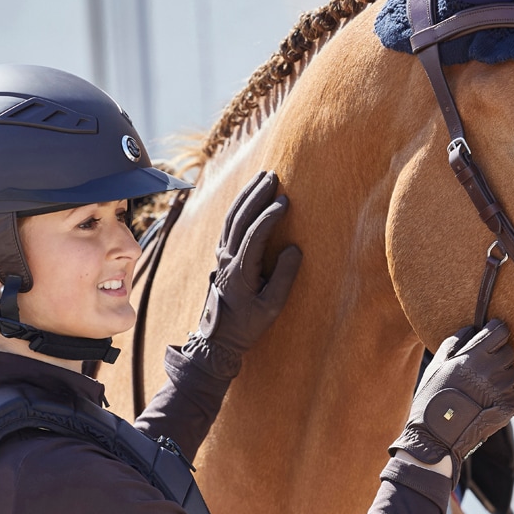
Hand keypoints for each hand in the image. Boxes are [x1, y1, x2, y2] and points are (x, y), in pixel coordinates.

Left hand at [183, 170, 302, 376]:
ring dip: (246, 196)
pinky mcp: (221, 257)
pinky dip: (239, 207)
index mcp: (240, 271)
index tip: (286, 201)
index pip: (255, 234)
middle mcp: (227, 259)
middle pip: (240, 218)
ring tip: (262, 178)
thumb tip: (294, 248)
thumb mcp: (271, 307)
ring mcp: (221, 256)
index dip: (269, 216)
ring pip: (231, 218)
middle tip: (273, 176)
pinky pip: (228, 225)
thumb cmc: (248, 325)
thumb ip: (284, 277)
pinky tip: (248, 197)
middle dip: (257, 195)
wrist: (219, 337)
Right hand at [389, 320, 513, 486]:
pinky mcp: (508, 408)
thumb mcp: (436, 367)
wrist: (436, 438)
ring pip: (513, 374)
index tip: (492, 335)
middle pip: (509, 352)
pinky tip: (487, 403)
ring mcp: (501, 390)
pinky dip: (505, 397)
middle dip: (498, 356)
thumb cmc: (432, 399)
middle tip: (483, 368)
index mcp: (473, 356)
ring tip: (483, 389)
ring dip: (502, 377)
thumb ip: (453, 343)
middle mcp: (490, 371)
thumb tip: (471, 328)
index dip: (497, 331)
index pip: (500, 331)